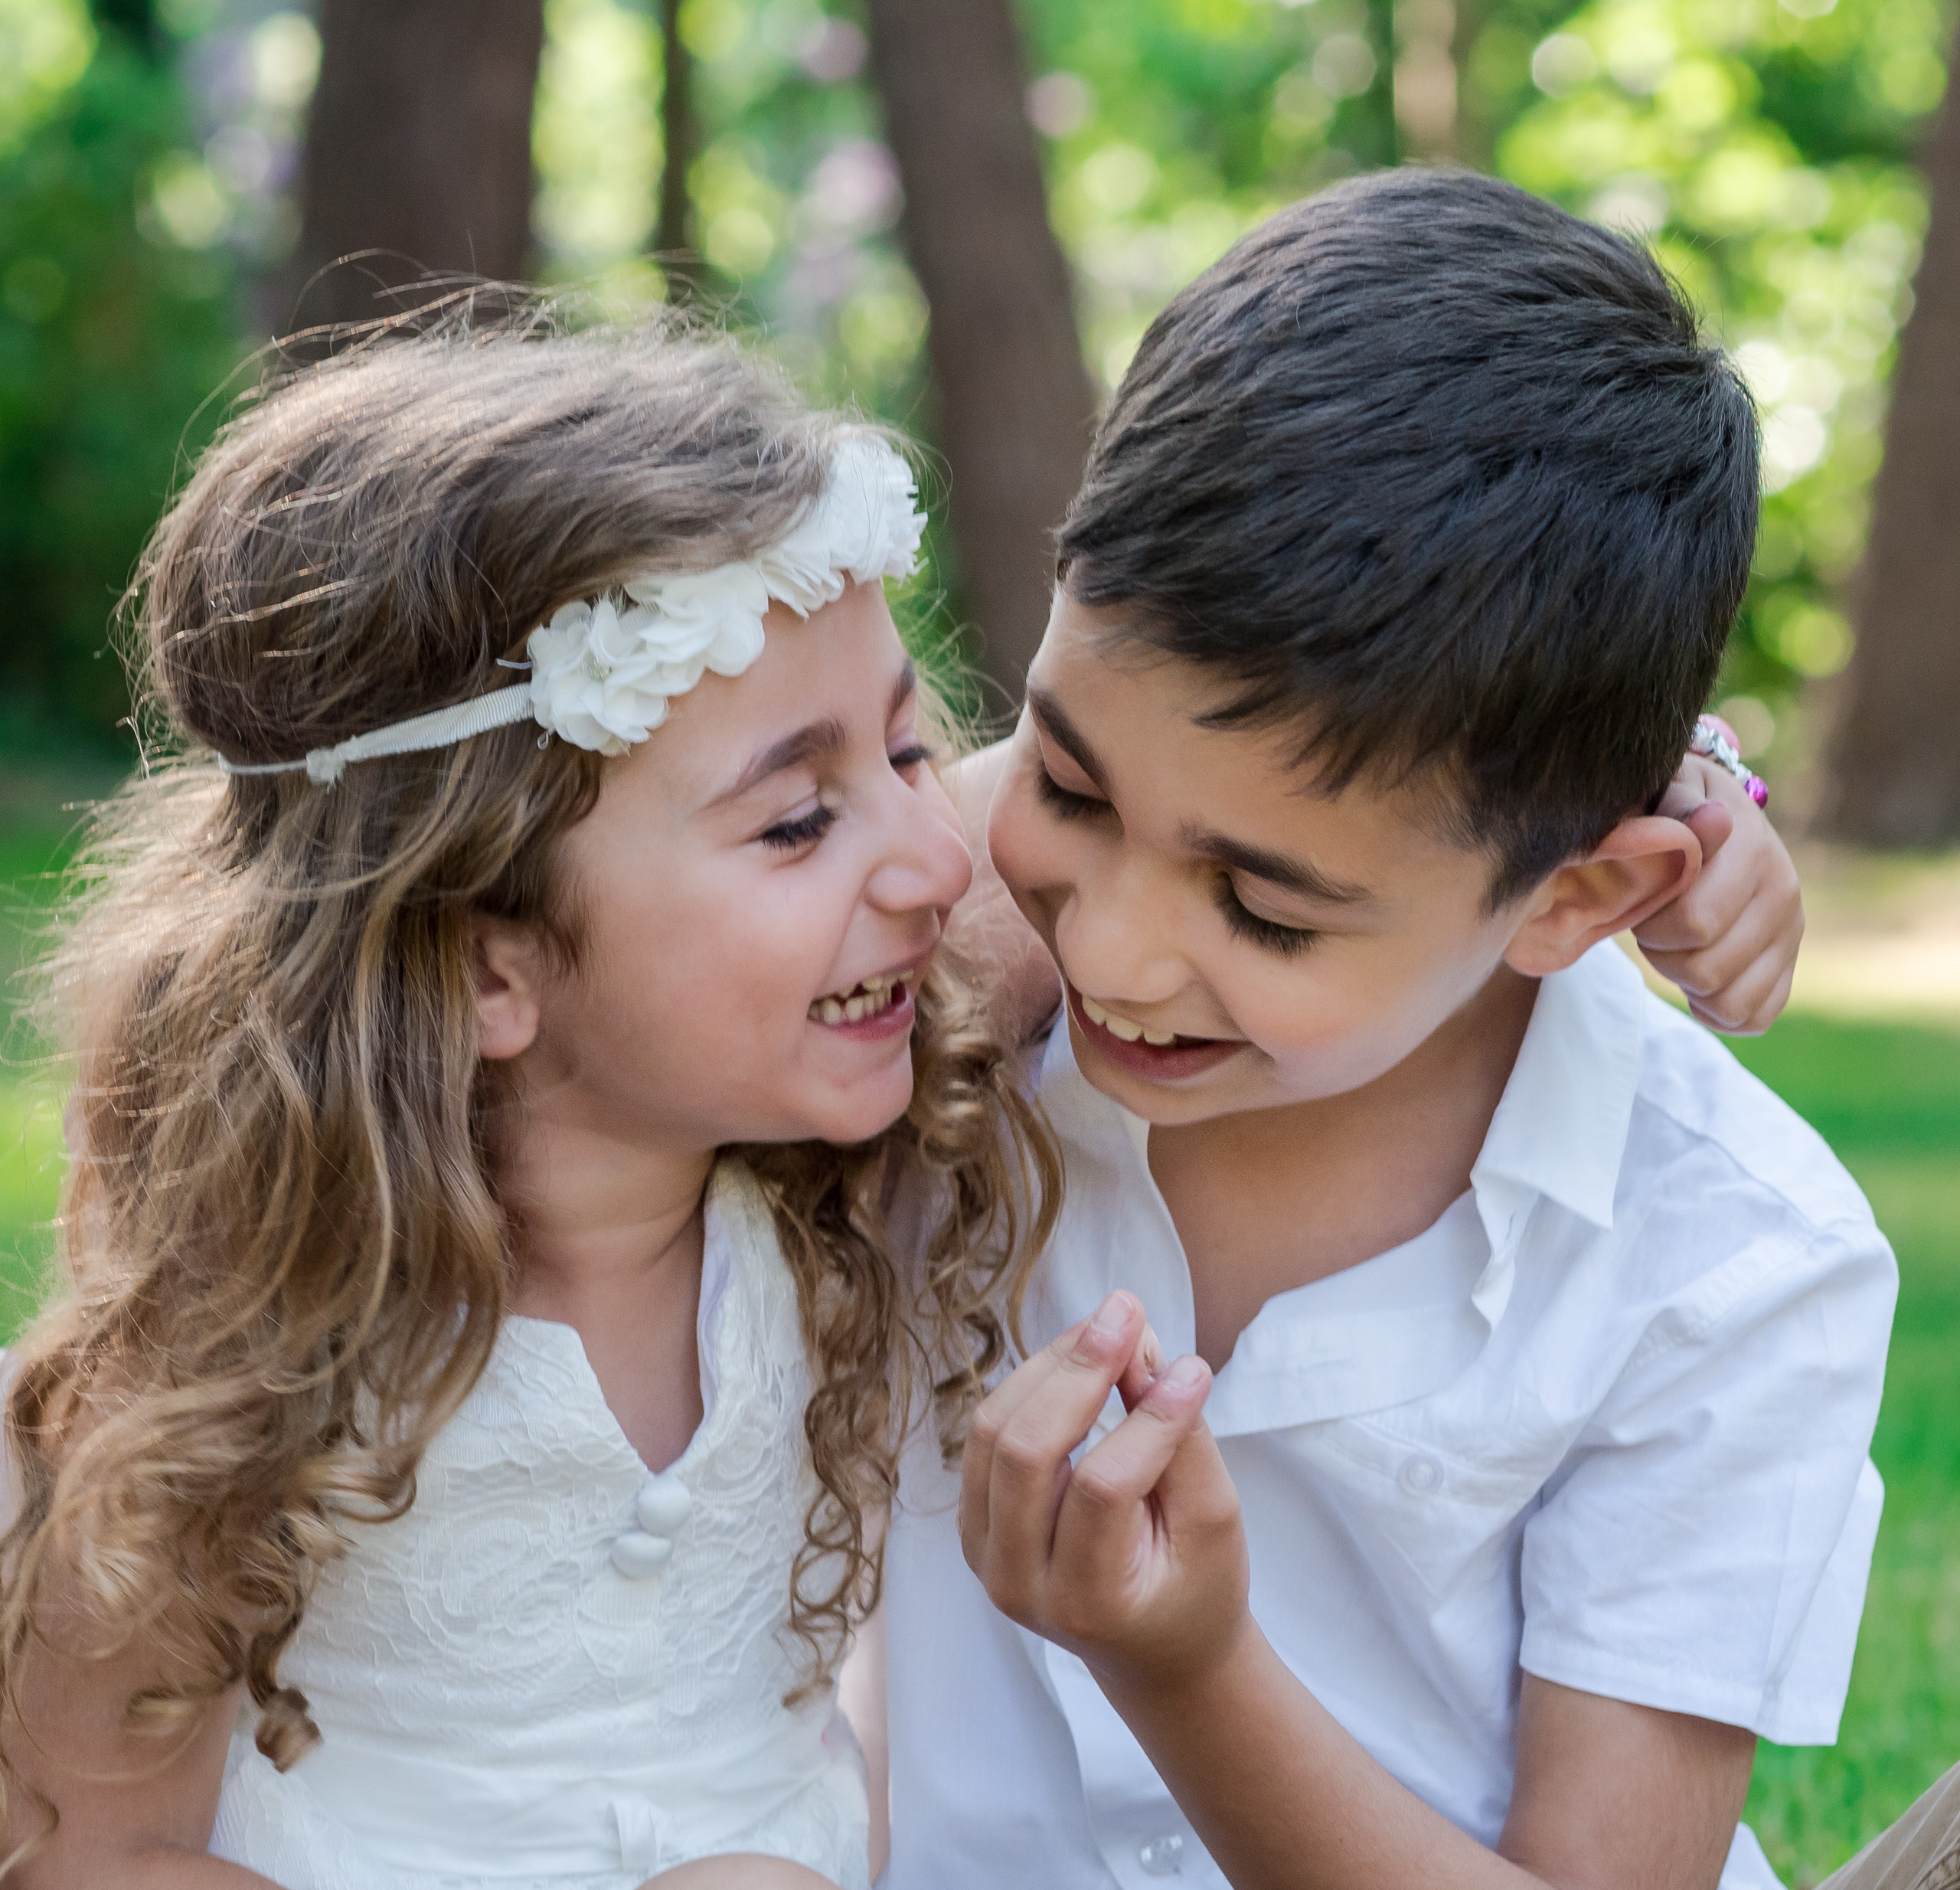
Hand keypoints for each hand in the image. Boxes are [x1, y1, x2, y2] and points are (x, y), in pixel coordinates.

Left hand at [957, 1291, 1248, 1695]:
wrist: (1155, 1652)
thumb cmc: (1197, 1587)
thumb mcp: (1214, 1525)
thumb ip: (1183, 1442)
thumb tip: (1152, 1353)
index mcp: (1086, 1601)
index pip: (1103, 1487)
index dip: (1147, 1418)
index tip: (1190, 1365)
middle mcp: (1017, 1582)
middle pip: (1026, 1452)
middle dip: (1078, 1369)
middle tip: (1128, 1310)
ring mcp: (983, 1554)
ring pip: (994, 1432)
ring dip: (1051, 1366)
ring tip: (1110, 1328)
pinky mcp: (974, 1521)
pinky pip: (987, 1436)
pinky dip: (1032, 1386)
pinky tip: (1080, 1359)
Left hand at [1636, 753, 1801, 1034]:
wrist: (1710, 815)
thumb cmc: (1669, 807)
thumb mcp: (1666, 790)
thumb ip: (1677, 806)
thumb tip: (1711, 824)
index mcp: (1753, 849)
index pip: (1695, 923)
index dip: (1651, 925)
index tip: (1644, 901)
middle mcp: (1784, 891)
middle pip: (1706, 969)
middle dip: (1662, 954)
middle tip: (1652, 926)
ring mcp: (1792, 931)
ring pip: (1729, 1001)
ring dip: (1686, 983)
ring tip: (1675, 946)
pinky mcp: (1789, 963)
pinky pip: (1755, 1017)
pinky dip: (1716, 1010)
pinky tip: (1696, 978)